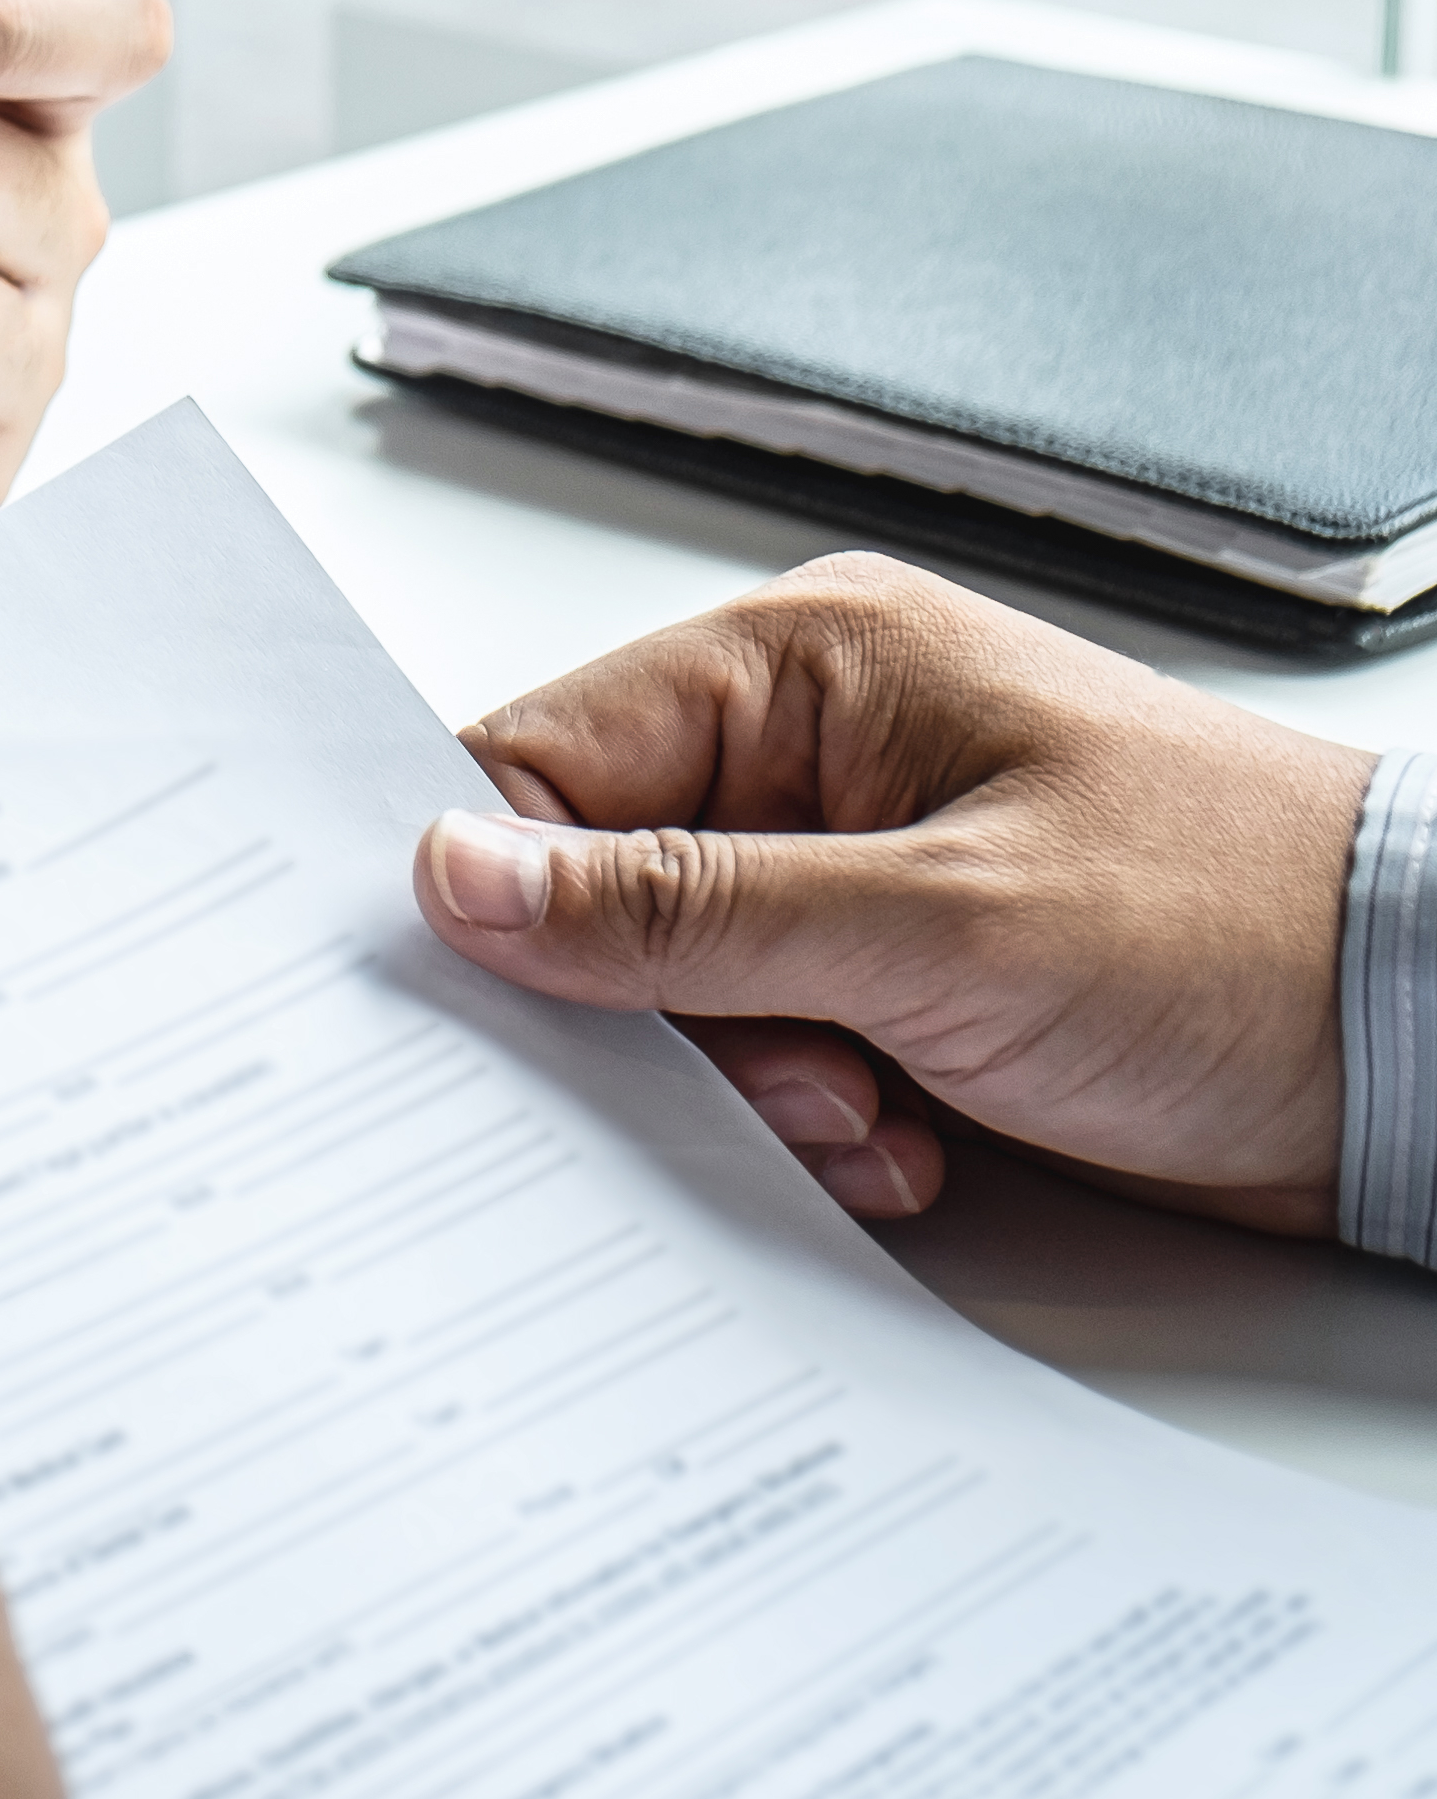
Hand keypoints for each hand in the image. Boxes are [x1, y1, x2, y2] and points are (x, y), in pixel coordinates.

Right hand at [413, 554, 1370, 1232]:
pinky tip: (900, 1132)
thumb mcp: (934, 926)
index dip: (498, 891)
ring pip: (670, 991)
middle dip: (655, 1017)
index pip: (537, 760)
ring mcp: (852, 861)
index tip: (500, 1005)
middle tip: (766, 1072)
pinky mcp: (891, 966)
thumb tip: (458, 876)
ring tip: (867, 1107)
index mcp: (805, 666)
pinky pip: (757, 1046)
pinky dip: (805, 1114)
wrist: (1428, 1042)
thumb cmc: (1243, 934)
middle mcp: (813, 749)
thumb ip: (676, 910)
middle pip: (590, 889)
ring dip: (742, 1083)